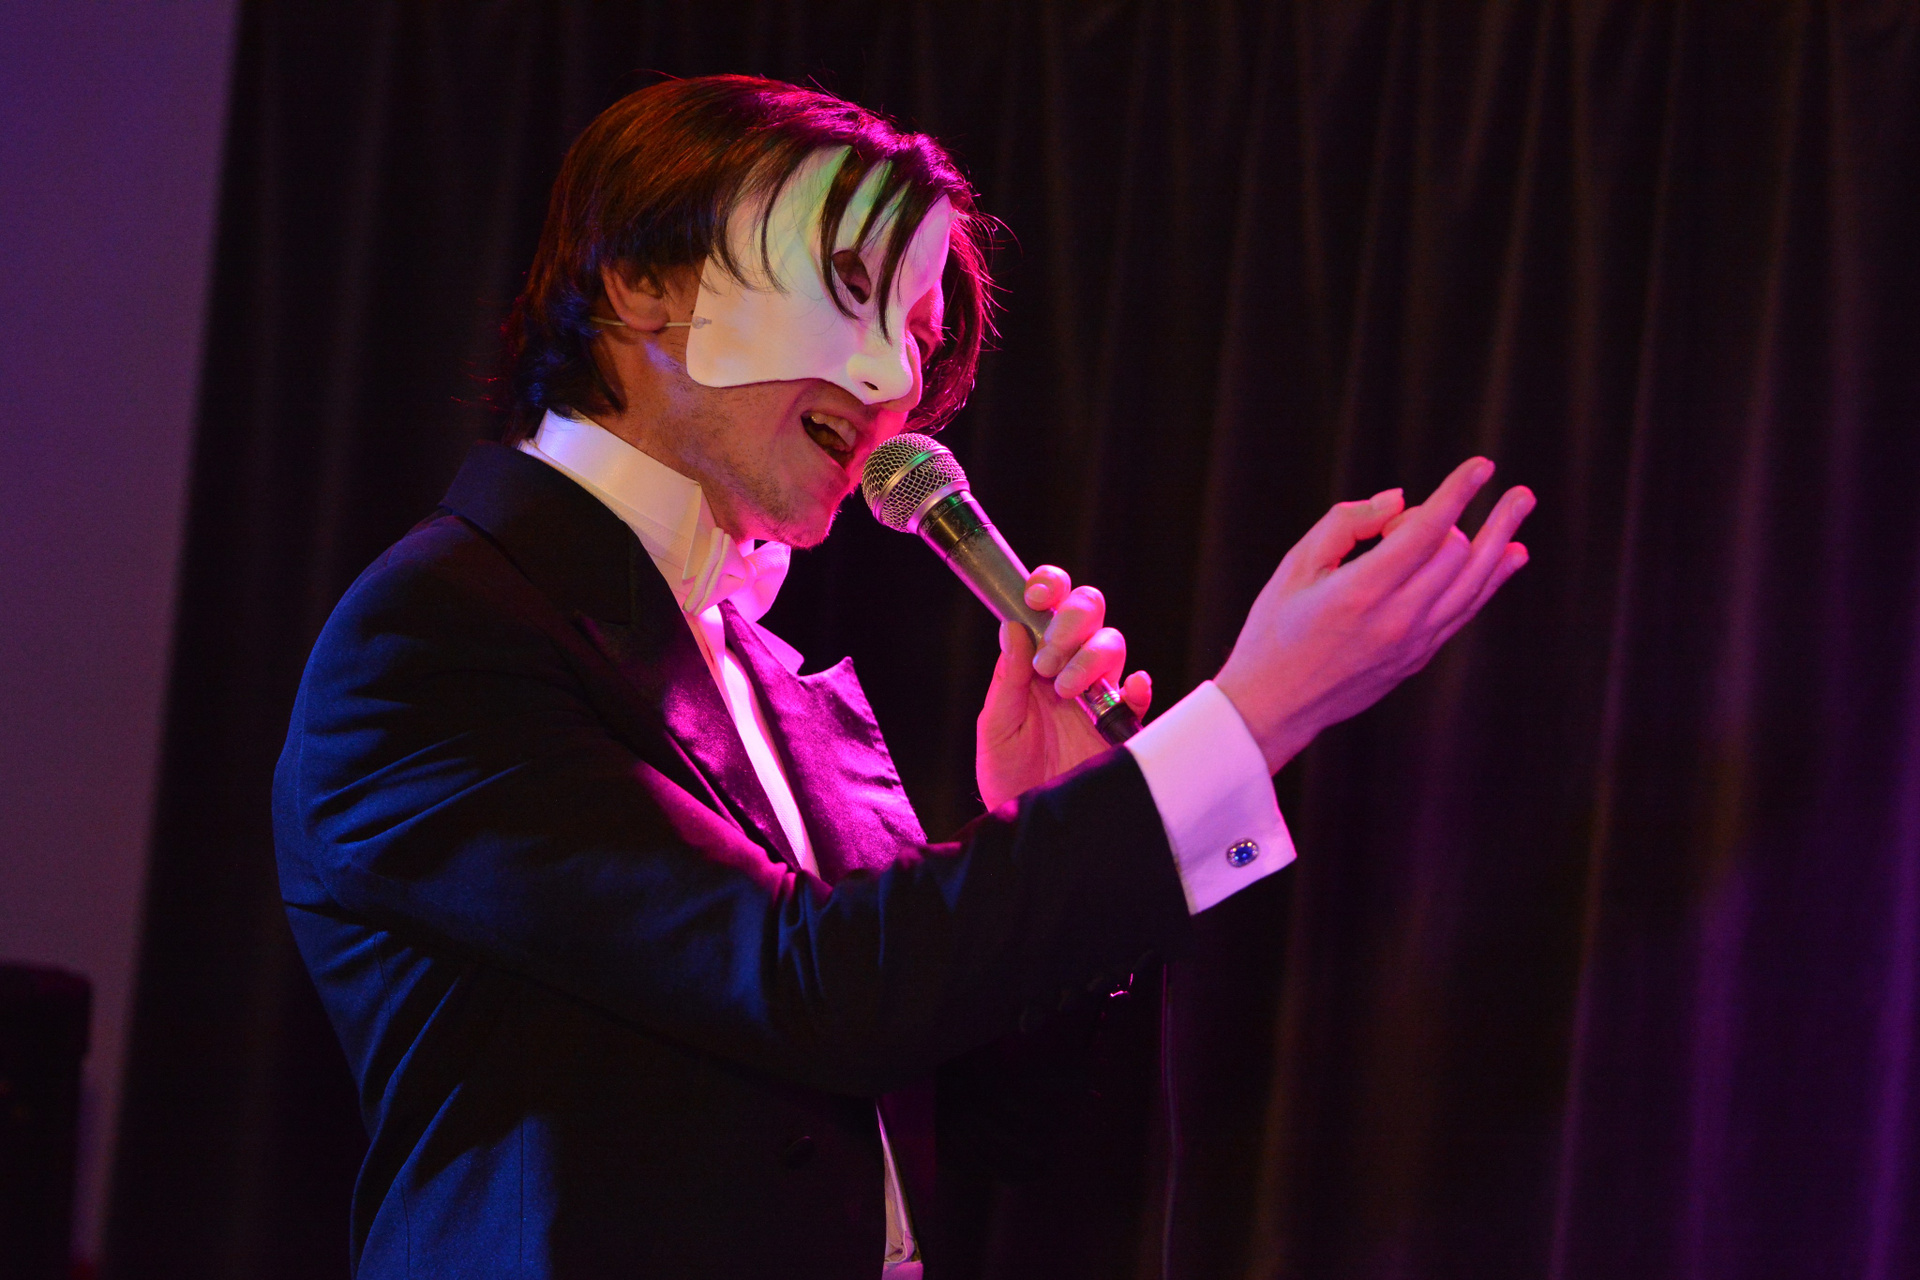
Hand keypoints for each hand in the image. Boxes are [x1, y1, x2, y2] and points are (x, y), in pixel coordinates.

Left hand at [977, 567, 1152, 809]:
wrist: (1031, 823)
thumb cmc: (1007, 775)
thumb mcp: (995, 727)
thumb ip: (1007, 680)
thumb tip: (1012, 627)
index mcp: (1036, 660)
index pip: (1051, 604)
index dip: (1050, 586)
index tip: (1037, 597)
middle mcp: (1070, 667)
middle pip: (1089, 612)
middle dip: (1071, 623)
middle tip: (1048, 662)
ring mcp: (1099, 693)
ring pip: (1113, 644)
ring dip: (1090, 658)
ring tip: (1066, 693)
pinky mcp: (1123, 724)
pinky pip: (1141, 693)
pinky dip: (1139, 687)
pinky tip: (1127, 695)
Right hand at [1214, 458, 1534, 772]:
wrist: (1275, 704)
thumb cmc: (1276, 628)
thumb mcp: (1296, 565)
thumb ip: (1347, 522)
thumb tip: (1399, 500)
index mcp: (1360, 592)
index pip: (1425, 532)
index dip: (1457, 493)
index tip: (1482, 466)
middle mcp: (1396, 620)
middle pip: (1457, 553)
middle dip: (1457, 515)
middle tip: (1427, 508)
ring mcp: (1414, 643)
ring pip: (1475, 582)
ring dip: (1501, 538)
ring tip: (1521, 501)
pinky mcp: (1419, 657)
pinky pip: (1467, 610)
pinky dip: (1492, 579)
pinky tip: (1512, 554)